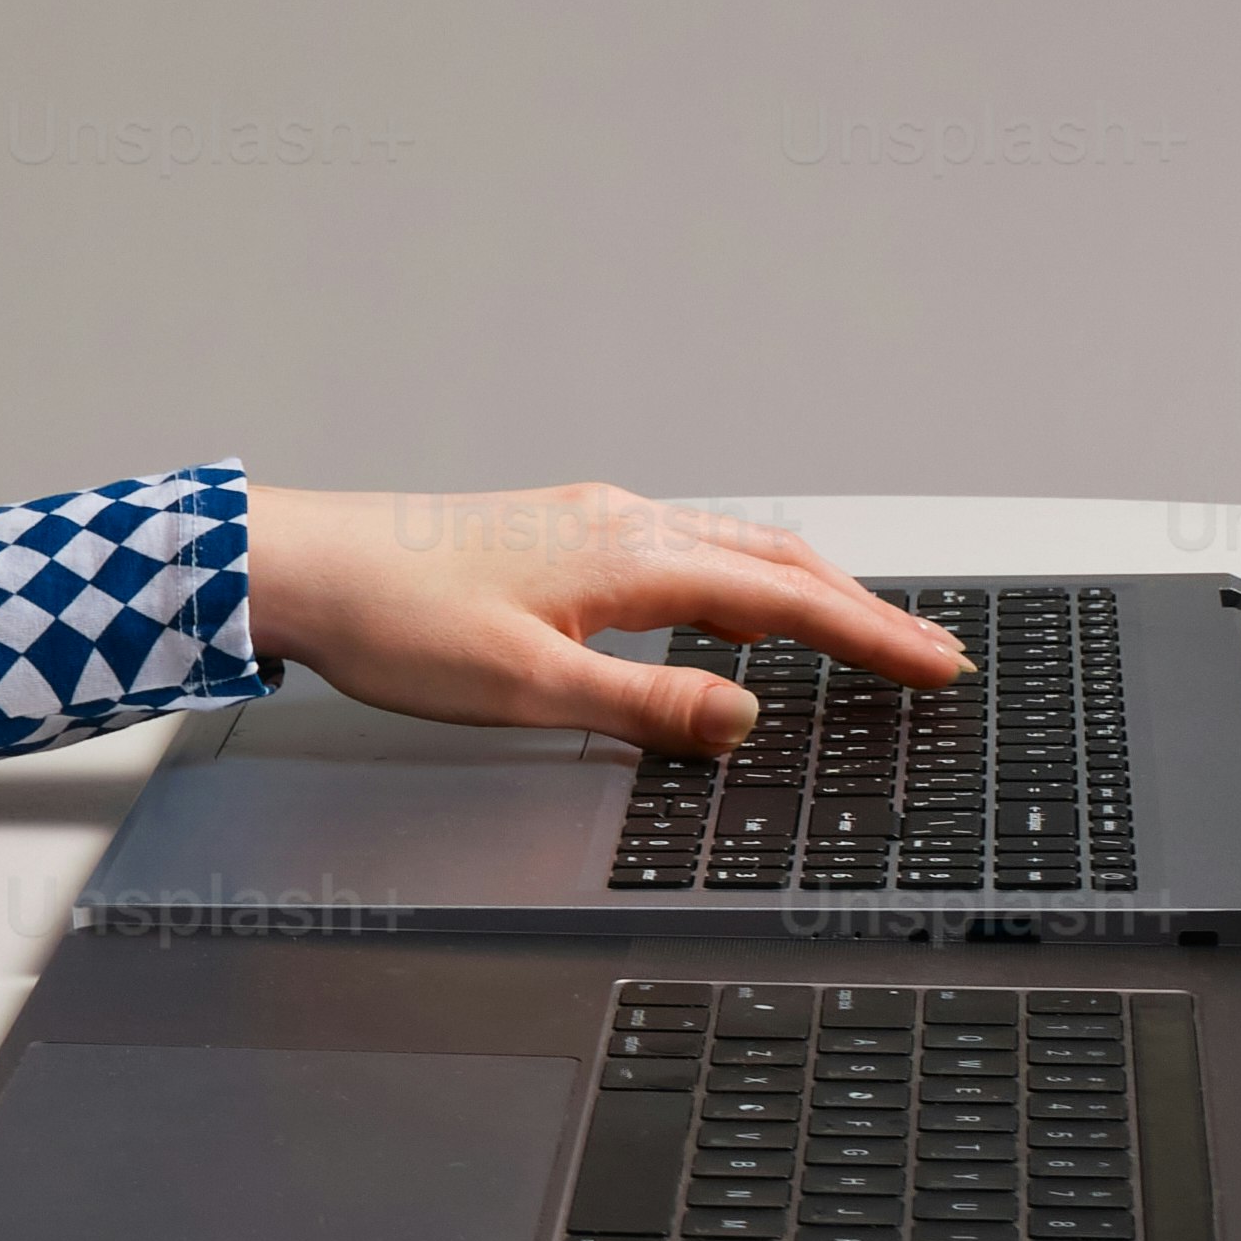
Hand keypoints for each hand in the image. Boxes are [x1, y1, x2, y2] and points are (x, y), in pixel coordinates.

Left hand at [239, 481, 965, 755]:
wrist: (303, 567)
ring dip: (804, 591)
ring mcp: (592, 521)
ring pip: (731, 550)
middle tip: (926, 655)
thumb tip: (743, 718)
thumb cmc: (395, 621)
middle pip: (775, 561)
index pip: (784, 599)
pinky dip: (740, 582)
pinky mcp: (560, 533)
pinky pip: (684, 553)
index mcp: (631, 556)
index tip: (936, 664)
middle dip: (859, 610)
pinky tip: (730, 612)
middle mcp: (623, 522)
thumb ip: (647, 706)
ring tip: (858, 633)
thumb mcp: (529, 688)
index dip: (870, 635)